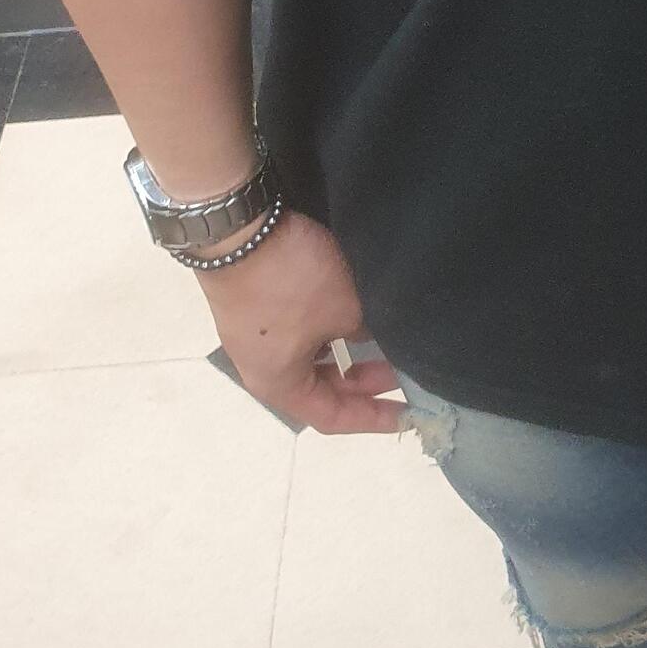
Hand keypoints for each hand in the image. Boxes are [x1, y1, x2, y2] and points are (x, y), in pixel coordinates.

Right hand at [198, 208, 406, 433]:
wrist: (239, 229)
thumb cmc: (294, 282)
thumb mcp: (344, 310)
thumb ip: (363, 334)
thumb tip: (365, 337)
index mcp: (279, 385)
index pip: (332, 418)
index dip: (373, 418)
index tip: (406, 414)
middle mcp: (261, 369)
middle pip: (320, 390)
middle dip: (363, 382)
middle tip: (402, 368)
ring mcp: (254, 338)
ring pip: (309, 360)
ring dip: (346, 355)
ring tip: (383, 341)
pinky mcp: (254, 309)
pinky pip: (297, 335)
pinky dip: (326, 333)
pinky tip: (352, 317)